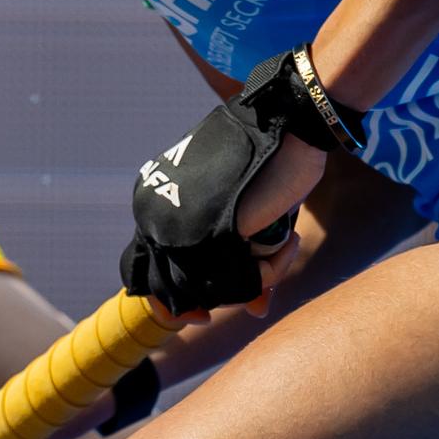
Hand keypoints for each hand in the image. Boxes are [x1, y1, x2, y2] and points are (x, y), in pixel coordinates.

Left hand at [122, 55, 345, 317]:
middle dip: (220, 300)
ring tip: (284, 240)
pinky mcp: (211, 233)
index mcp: (153, 207)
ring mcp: (179, 228)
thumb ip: (243, 262)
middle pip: (179, 291)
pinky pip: (244, 281)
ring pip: (216, 290)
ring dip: (261, 274)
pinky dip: (273, 267)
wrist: (289, 123)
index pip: (149, 273)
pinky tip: (288, 237)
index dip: (178, 302)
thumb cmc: (271, 164)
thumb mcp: (249, 218)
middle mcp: (155, 219)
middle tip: (253, 300)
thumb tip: (256, 312)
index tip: (201, 315)